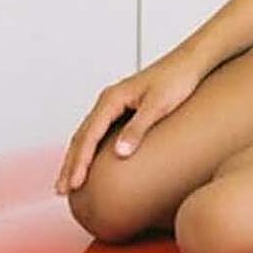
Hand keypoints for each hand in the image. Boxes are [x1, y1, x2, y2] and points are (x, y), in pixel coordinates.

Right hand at [53, 47, 208, 194]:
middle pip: (82, 136)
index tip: (73, 184)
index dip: (80, 161)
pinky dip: (89, 147)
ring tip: (68, 181)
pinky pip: (99, 130)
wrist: (190, 62)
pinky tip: (90, 160)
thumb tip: (119, 153)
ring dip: (76, 157)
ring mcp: (114, 103)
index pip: (88, 135)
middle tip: (61, 190)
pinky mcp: (124, 107)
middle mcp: (108, 100)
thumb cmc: (177, 79)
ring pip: (87, 133)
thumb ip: (138, 128)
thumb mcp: (158, 105)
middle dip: (70, 163)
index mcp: (112, 99)